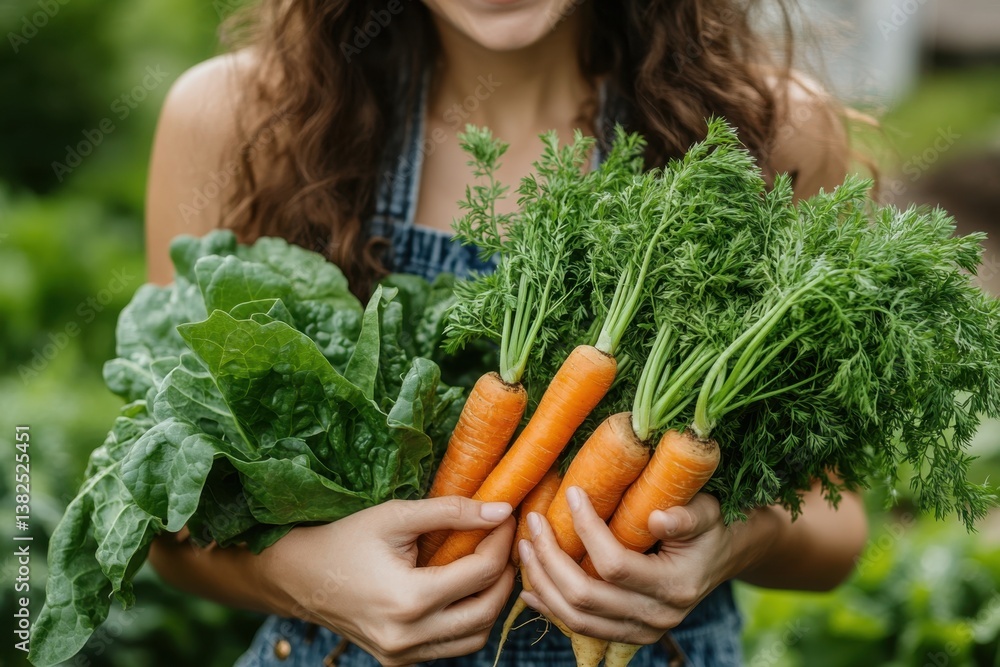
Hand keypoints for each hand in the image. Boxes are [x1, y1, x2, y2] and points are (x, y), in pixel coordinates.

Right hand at [258, 496, 515, 665]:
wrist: (298, 576)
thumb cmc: (346, 539)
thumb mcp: (396, 516)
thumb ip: (451, 512)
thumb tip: (502, 510)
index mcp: (410, 599)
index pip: (482, 572)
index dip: (501, 541)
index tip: (507, 517)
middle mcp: (409, 636)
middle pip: (487, 609)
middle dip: (505, 574)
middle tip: (504, 543)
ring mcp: (403, 655)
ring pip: (475, 637)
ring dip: (490, 602)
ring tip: (488, 566)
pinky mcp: (398, 661)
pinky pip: (451, 648)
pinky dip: (467, 622)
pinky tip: (463, 591)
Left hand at [518, 486, 768, 644]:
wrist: (720, 558)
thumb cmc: (709, 527)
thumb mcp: (707, 514)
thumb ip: (687, 516)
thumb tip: (659, 518)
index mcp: (676, 586)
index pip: (616, 565)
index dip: (588, 529)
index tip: (572, 492)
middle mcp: (657, 617)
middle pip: (586, 596)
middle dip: (551, 558)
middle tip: (533, 522)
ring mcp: (640, 631)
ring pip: (576, 618)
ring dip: (543, 582)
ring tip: (525, 547)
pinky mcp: (626, 634)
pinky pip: (579, 628)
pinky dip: (549, 607)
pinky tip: (529, 586)